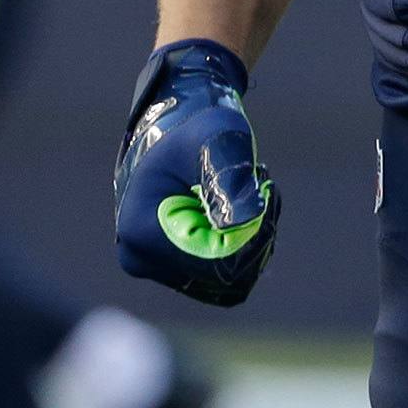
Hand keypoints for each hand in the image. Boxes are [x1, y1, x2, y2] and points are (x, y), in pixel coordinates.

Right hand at [114, 39, 279, 306]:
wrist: (178, 125)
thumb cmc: (198, 127)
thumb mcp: (219, 140)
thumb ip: (229, 177)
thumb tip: (243, 224)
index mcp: (142, 232)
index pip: (215, 264)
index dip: (253, 235)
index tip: (266, 190)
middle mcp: (142, 259)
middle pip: (223, 277)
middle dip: (256, 235)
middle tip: (265, 187)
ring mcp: (156, 268)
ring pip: (228, 281)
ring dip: (253, 241)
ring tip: (253, 193)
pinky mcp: (174, 269)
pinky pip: (223, 279)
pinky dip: (244, 249)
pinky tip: (244, 210)